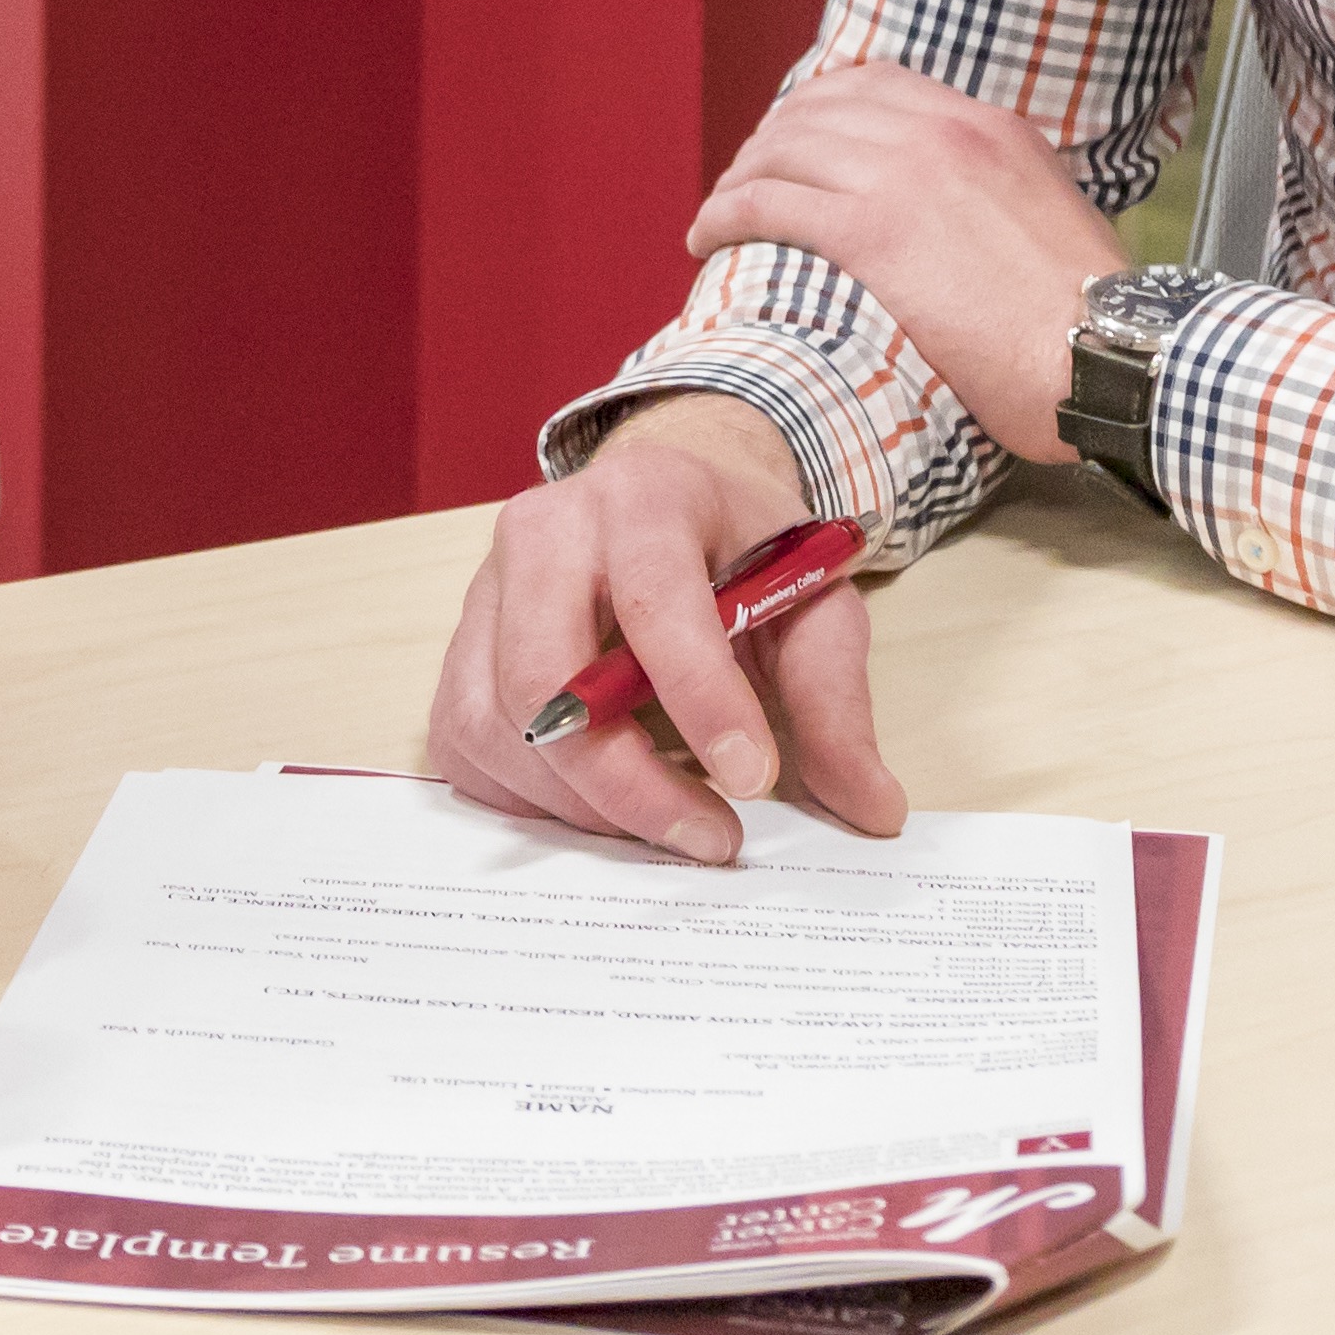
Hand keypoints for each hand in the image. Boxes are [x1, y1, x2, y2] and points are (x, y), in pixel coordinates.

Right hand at [422, 396, 906, 865]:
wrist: (667, 499)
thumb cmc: (741, 548)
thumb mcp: (815, 599)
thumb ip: (836, 699)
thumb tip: (873, 809)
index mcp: (644, 497)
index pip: (656, 601)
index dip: (700, 698)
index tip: (752, 780)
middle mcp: (545, 530)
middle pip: (542, 671)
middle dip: (623, 778)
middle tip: (708, 837)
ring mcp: (486, 587)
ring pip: (492, 720)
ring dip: (580, 803)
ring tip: (670, 825)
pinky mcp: (461, 644)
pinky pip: (464, 742)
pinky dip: (526, 799)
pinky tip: (601, 811)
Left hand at [685, 62, 1129, 455]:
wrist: (1111, 352)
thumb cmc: (1091, 319)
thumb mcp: (1055, 219)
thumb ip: (1006, 197)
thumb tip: (976, 219)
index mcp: (989, 126)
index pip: (877, 83)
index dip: (817, 108)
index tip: (793, 140)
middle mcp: (941, 132)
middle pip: (817, 109)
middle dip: (767, 141)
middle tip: (743, 179)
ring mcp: (902, 176)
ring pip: (781, 150)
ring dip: (736, 178)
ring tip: (717, 212)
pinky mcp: (870, 233)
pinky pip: (768, 204)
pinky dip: (725, 213)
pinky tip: (706, 237)